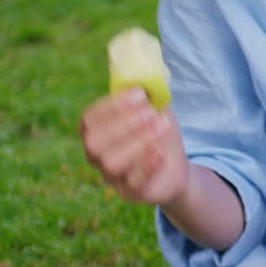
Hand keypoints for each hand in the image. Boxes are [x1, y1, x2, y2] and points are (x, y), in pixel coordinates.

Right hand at [79, 88, 189, 205]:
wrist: (176, 166)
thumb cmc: (158, 132)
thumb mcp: (155, 108)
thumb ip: (147, 93)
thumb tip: (145, 72)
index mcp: (96, 130)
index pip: (89, 119)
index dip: (112, 106)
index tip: (139, 94)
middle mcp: (96, 155)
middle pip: (94, 143)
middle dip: (123, 124)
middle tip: (151, 112)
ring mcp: (111, 176)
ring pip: (111, 163)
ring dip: (138, 141)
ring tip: (162, 126)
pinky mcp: (130, 193)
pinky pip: (132, 184)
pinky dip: (146, 166)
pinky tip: (160, 153)